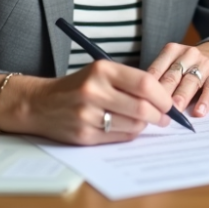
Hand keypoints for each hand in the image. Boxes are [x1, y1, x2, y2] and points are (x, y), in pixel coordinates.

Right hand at [0, 61, 173, 144]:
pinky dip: (130, 134)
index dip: (162, 96)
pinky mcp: (84, 135)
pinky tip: (128, 128)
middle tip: (165, 118)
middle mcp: (94, 91)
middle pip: (141, 107)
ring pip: (133, 125)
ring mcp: (87, 115)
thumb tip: (162, 98)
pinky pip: (119, 137)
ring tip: (145, 122)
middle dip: (160, 115)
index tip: (169, 103)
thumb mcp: (100, 73)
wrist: (39, 104)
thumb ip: (128, 82)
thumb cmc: (77, 87)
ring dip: (145, 126)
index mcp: (101, 70)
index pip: (144, 83)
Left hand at [145, 41, 208, 117]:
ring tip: (175, 111)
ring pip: (190, 82)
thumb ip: (161, 78)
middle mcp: (188, 54)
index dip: (148, 88)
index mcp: (172, 51)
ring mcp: (204, 63)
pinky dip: (205, 100)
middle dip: (163, 94)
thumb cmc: (190, 64)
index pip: (156, 69)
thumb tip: (143, 103)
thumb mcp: (174, 63)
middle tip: (156, 110)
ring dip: (181, 97)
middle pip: (172, 76)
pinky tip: (199, 112)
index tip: (142, 104)